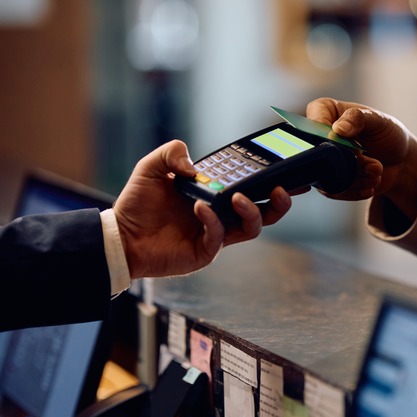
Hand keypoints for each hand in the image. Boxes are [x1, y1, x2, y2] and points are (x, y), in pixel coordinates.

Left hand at [113, 140, 291, 278]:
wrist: (120, 236)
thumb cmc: (137, 204)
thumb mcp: (151, 167)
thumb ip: (171, 153)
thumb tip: (195, 167)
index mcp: (216, 194)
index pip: (251, 186)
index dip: (270, 178)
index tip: (284, 167)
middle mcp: (222, 215)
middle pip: (266, 212)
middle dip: (281, 201)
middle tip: (282, 188)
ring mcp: (216, 234)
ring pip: (253, 227)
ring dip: (253, 211)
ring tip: (240, 198)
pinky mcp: (205, 251)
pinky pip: (220, 236)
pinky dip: (213, 220)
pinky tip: (200, 208)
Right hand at [306, 98, 416, 219]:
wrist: (400, 160)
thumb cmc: (387, 133)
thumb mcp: (378, 120)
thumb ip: (358, 119)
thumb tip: (338, 129)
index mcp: (324, 111)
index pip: (312, 122)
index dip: (329, 136)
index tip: (352, 144)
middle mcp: (318, 136)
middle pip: (319, 154)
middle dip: (350, 161)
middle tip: (373, 163)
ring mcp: (323, 160)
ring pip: (326, 175)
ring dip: (356, 177)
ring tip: (377, 171)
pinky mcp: (329, 181)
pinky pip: (333, 191)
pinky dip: (355, 190)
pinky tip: (372, 183)